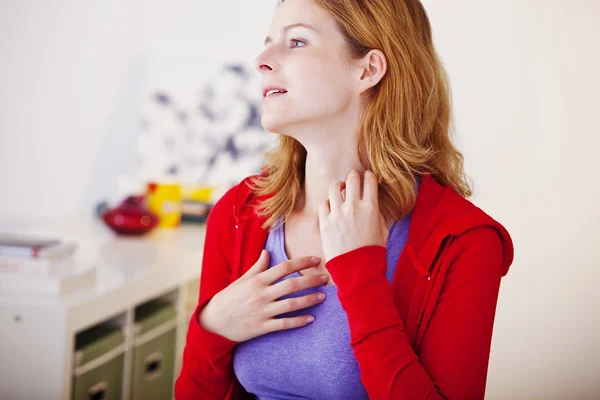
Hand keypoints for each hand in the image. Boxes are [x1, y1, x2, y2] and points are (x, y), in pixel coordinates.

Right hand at [199, 251, 328, 341]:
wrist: (213, 322)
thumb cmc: (228, 298)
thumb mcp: (241, 279)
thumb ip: (257, 267)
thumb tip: (268, 252)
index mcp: (257, 280)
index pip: (284, 267)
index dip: (302, 262)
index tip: (316, 260)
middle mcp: (262, 294)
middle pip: (292, 285)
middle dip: (312, 280)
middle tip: (326, 278)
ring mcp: (263, 311)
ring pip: (291, 304)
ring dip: (310, 300)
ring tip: (323, 297)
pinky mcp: (262, 327)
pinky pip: (284, 324)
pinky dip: (298, 321)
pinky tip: (311, 319)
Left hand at [318, 169, 387, 261]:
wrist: (357, 269)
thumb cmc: (372, 252)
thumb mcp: (383, 231)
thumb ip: (379, 215)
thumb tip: (374, 205)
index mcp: (371, 207)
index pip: (370, 180)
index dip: (368, 175)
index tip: (367, 176)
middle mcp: (354, 207)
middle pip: (352, 178)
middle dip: (353, 175)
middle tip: (353, 178)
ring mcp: (338, 213)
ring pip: (334, 187)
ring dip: (338, 186)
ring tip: (339, 189)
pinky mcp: (325, 222)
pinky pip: (323, 203)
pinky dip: (328, 202)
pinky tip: (331, 206)